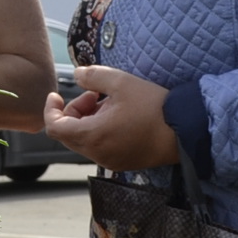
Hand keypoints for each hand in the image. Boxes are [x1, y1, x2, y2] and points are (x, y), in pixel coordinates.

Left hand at [42, 64, 180, 170]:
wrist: (186, 131)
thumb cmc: (154, 106)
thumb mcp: (121, 82)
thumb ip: (92, 76)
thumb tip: (76, 74)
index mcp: (93, 136)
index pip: (54, 127)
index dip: (51, 110)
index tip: (56, 95)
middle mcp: (97, 154)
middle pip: (69, 134)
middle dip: (74, 111)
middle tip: (95, 94)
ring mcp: (110, 161)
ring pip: (85, 140)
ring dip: (88, 120)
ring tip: (110, 103)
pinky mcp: (122, 163)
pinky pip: (100, 147)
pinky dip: (100, 131)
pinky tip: (120, 117)